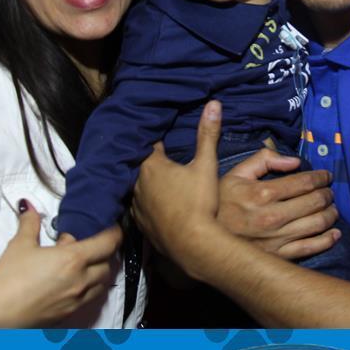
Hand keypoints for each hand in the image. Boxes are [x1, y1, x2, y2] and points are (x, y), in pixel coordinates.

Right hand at [0, 205, 120, 327]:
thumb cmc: (8, 278)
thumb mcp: (20, 245)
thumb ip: (30, 223)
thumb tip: (30, 207)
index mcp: (73, 260)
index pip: (108, 243)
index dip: (114, 232)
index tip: (111, 226)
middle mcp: (81, 281)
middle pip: (108, 265)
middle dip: (104, 253)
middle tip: (91, 245)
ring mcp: (77, 300)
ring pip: (102, 284)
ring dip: (99, 272)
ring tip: (84, 265)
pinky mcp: (69, 315)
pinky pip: (90, 299)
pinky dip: (89, 289)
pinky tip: (73, 283)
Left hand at [132, 101, 223, 273]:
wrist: (193, 245)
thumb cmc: (199, 203)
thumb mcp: (206, 166)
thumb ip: (207, 135)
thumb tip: (213, 104)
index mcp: (151, 166)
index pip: (149, 143)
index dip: (156, 137)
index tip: (161, 132)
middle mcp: (137, 184)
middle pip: (139, 164)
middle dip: (148, 158)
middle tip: (160, 154)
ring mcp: (136, 205)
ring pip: (137, 186)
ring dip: (145, 181)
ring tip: (159, 178)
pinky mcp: (140, 224)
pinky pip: (139, 206)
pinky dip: (146, 201)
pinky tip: (157, 203)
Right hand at [216, 150, 338, 259]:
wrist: (201, 240)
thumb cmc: (220, 204)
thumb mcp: (235, 174)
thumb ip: (263, 159)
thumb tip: (294, 162)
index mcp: (262, 193)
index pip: (304, 182)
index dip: (320, 177)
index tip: (326, 176)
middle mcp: (272, 217)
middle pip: (314, 202)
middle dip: (327, 194)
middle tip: (329, 191)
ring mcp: (277, 239)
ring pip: (317, 224)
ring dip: (330, 214)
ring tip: (332, 209)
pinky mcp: (278, 256)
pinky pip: (310, 248)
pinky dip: (327, 240)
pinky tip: (334, 234)